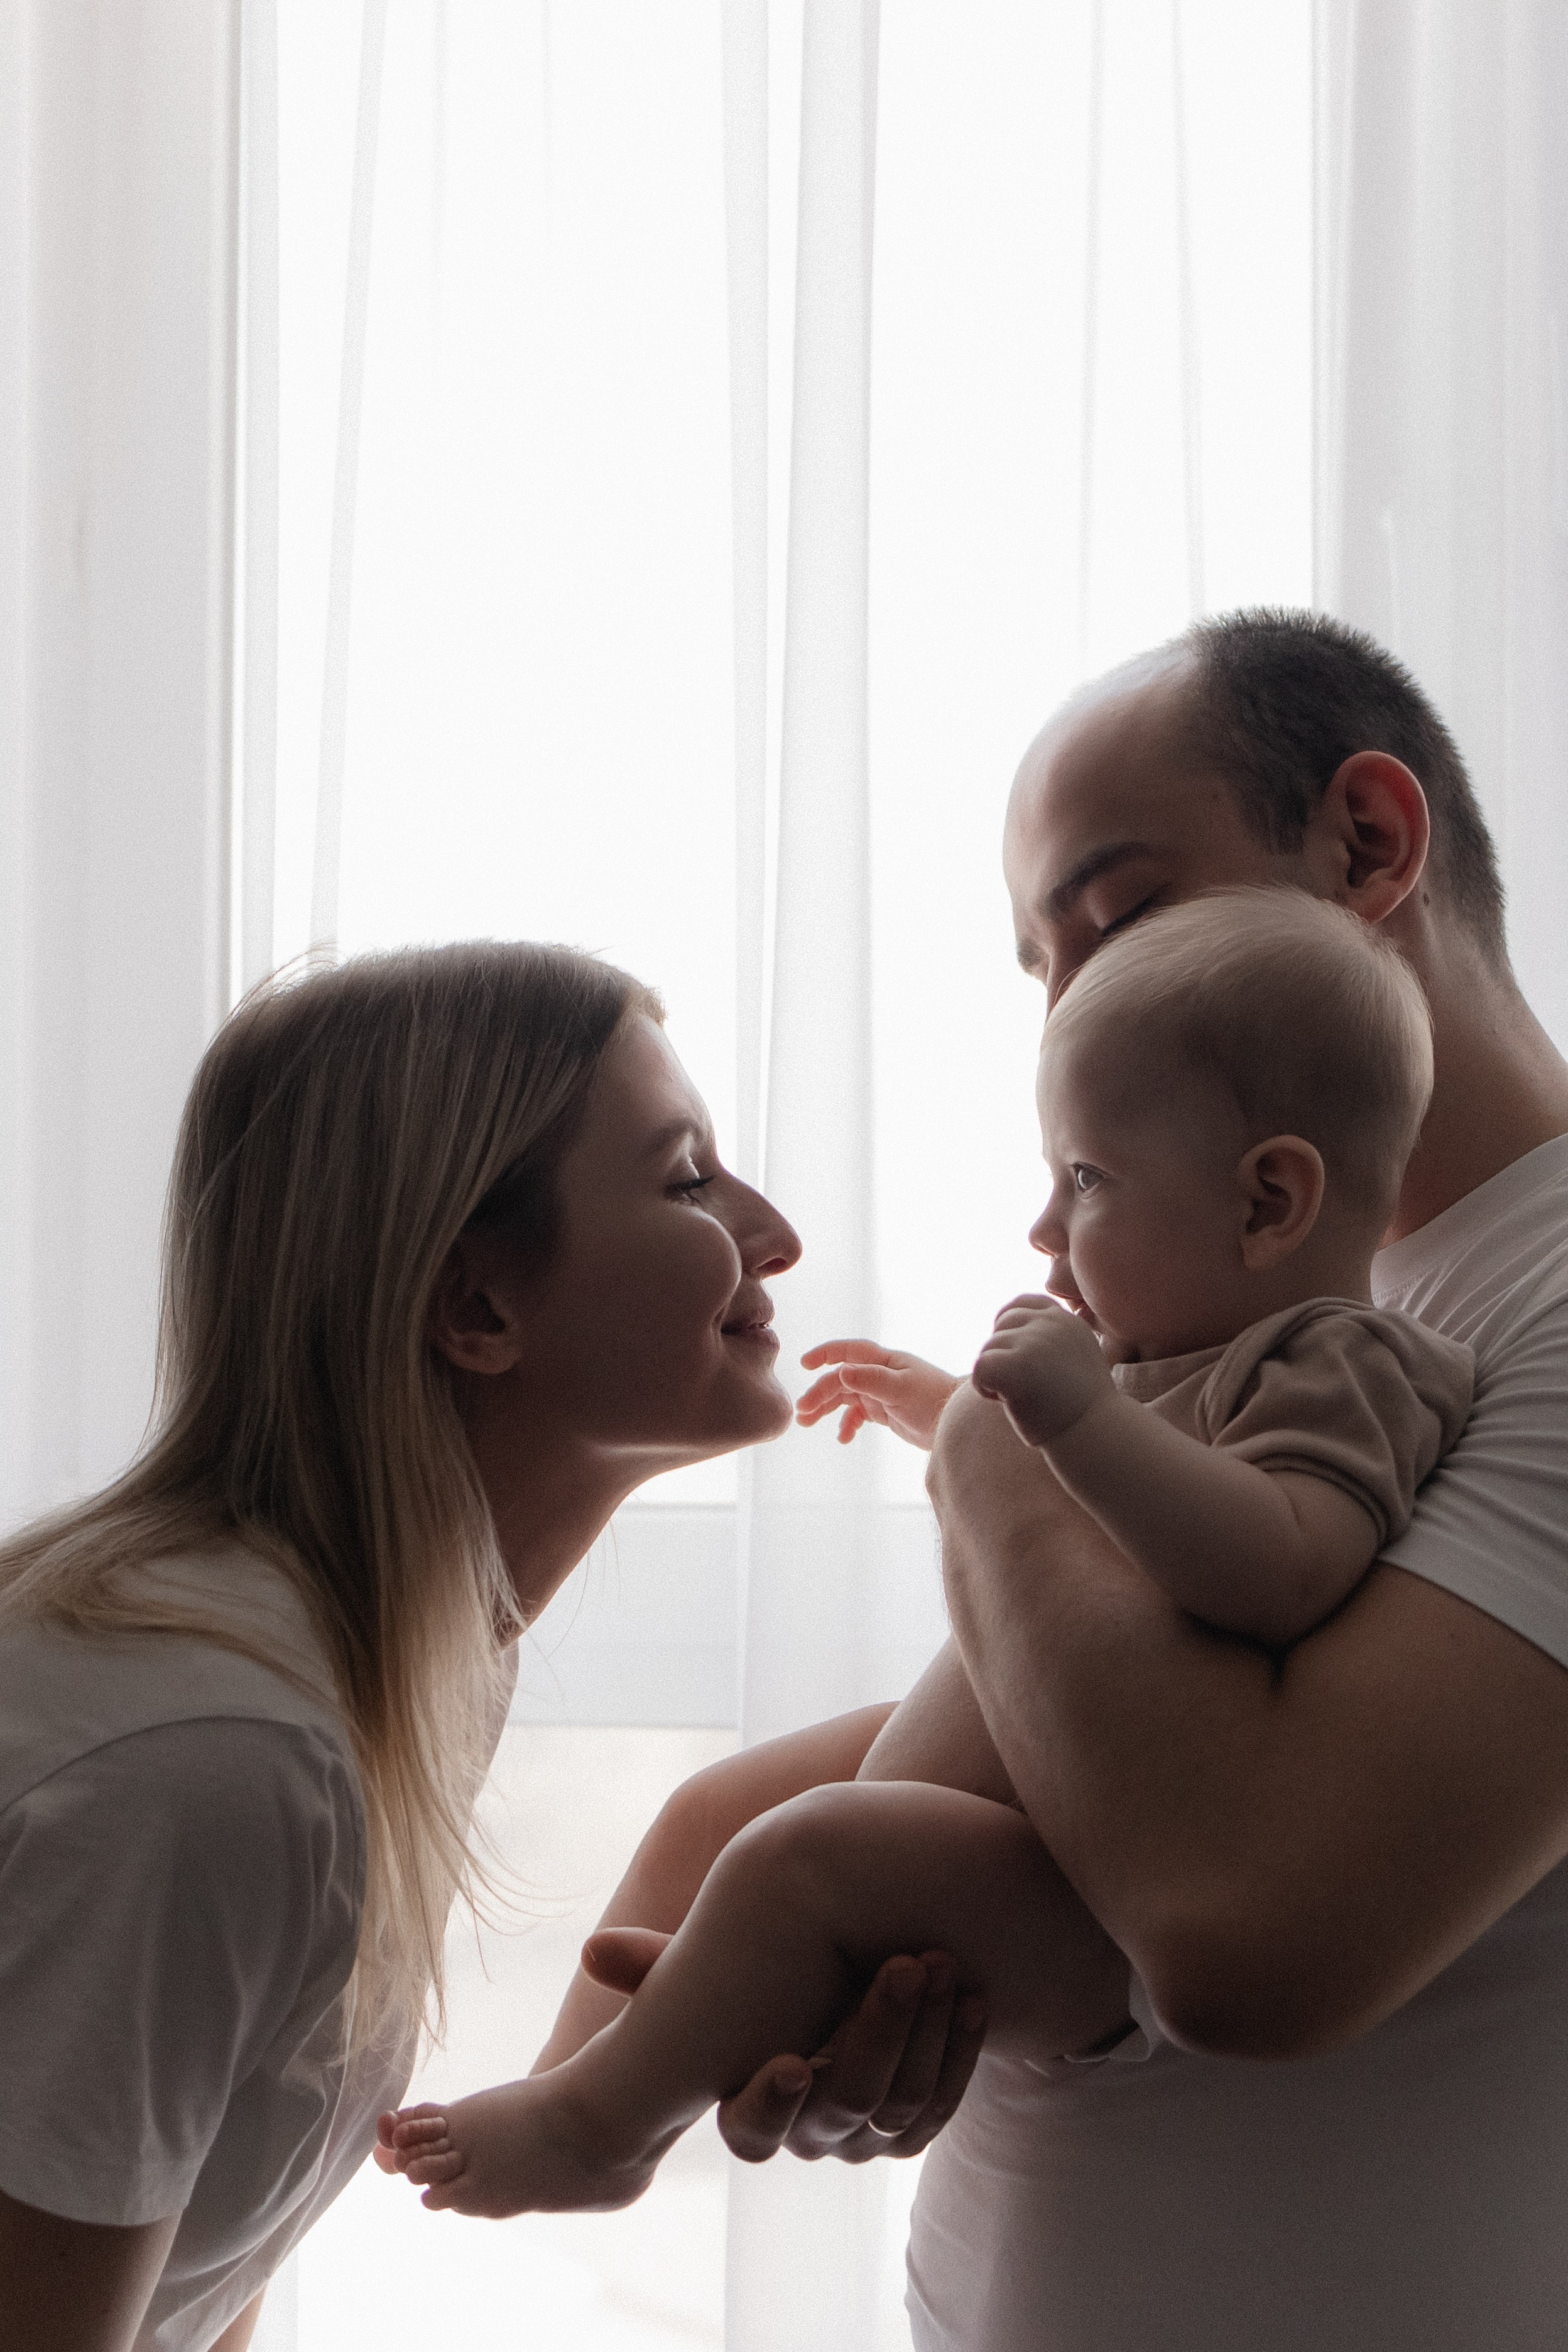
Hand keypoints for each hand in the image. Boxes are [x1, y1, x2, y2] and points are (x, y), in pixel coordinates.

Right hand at [717, 1952, 986, 2163]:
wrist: (835, 1988)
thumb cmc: (789, 1972)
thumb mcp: (777, 1969)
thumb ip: (780, 1963)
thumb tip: (789, 1881)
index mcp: (749, 2109)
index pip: (751, 2130)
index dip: (771, 2104)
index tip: (793, 2066)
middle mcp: (804, 2134)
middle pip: (849, 2097)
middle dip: (883, 2027)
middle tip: (906, 1965)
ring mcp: (860, 2141)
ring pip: (902, 2102)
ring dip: (929, 2027)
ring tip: (941, 1964)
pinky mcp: (905, 2136)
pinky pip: (938, 2106)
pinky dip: (959, 2052)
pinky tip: (973, 2001)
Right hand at [797, 1340, 961, 1449]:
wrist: (956, 1421)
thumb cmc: (933, 1400)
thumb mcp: (901, 1388)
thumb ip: (871, 1380)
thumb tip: (840, 1371)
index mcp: (883, 1361)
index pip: (848, 1352)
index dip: (825, 1354)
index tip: (804, 1364)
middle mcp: (879, 1374)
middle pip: (840, 1379)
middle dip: (819, 1393)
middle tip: (802, 1412)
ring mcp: (880, 1393)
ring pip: (845, 1397)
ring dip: (826, 1409)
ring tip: (807, 1422)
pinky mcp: (884, 1411)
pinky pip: (858, 1415)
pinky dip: (848, 1424)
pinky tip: (843, 1438)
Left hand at [972, 1295, 1112, 1447]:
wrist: (1094, 1436)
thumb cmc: (1079, 1407)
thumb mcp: (1074, 1358)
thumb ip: (1051, 1337)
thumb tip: (1007, 1319)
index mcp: (1067, 1320)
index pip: (1022, 1303)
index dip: (1010, 1327)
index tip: (1017, 1356)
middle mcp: (1052, 1323)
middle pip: (1002, 1325)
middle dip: (1004, 1354)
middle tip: (1026, 1386)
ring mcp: (1034, 1342)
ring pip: (988, 1349)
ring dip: (997, 1377)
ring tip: (1024, 1398)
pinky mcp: (1016, 1364)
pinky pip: (980, 1367)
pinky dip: (985, 1389)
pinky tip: (1008, 1403)